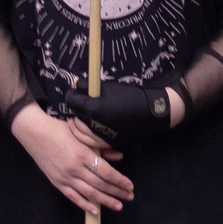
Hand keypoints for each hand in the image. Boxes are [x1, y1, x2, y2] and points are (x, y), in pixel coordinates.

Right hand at [11, 104, 131, 214]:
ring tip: (118, 206)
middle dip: (117, 192)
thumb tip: (119, 157)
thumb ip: (100, 147)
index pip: (106, 172)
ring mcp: (65, 177)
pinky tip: (95, 210)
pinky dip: (85, 205)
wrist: (34, 133)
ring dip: (105, 201)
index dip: (120, 180)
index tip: (130, 185)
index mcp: (82, 154)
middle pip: (100, 184)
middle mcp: (74, 168)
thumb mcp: (81, 134)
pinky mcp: (57, 182)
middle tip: (129, 196)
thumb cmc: (59, 129)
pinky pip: (73, 197)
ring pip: (89, 193)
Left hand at [62, 80, 180, 144]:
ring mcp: (100, 136)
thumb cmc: (130, 96)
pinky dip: (87, 134)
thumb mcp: (109, 86)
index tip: (75, 92)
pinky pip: (91, 141)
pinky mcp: (107, 143)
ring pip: (80, 132)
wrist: (150, 112)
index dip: (72, 95)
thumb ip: (89, 85)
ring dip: (79, 123)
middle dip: (76, 110)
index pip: (71, 101)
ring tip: (83, 116)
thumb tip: (76, 81)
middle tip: (80, 103)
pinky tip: (90, 127)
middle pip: (75, 117)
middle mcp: (94, 124)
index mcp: (93, 108)